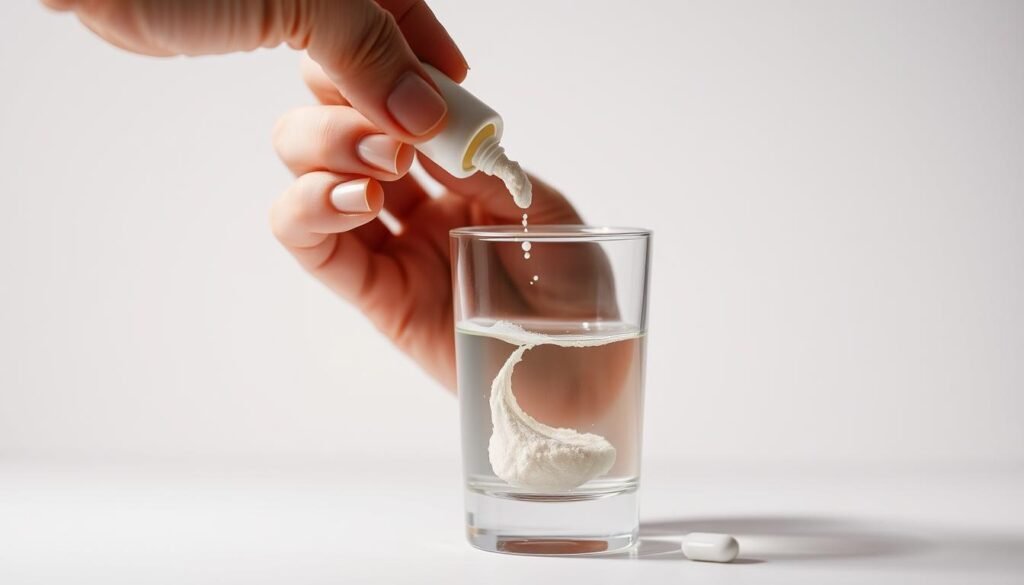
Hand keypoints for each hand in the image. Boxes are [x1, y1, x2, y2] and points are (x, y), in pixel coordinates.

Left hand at [43, 0, 466, 142]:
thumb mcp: (304, 2)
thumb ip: (371, 54)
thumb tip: (425, 112)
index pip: (414, 13)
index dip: (438, 64)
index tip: (457, 112)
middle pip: (390, 43)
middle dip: (404, 96)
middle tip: (415, 142)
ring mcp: (295, 4)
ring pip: (354, 62)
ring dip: (367, 106)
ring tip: (379, 141)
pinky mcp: (260, 25)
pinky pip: (318, 70)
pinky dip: (333, 100)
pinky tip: (341, 121)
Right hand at [270, 59, 582, 388]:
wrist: (578, 374)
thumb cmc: (575, 294)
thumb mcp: (542, 212)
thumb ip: (485, 168)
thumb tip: (427, 120)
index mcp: (452, 174)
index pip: (385, 107)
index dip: (374, 78)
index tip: (401, 69)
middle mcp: (408, 203)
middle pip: (327, 129)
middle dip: (339, 106)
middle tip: (389, 121)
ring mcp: (386, 246)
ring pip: (304, 176)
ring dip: (325, 149)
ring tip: (385, 163)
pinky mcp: (372, 292)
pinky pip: (310, 244)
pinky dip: (311, 208)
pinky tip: (359, 199)